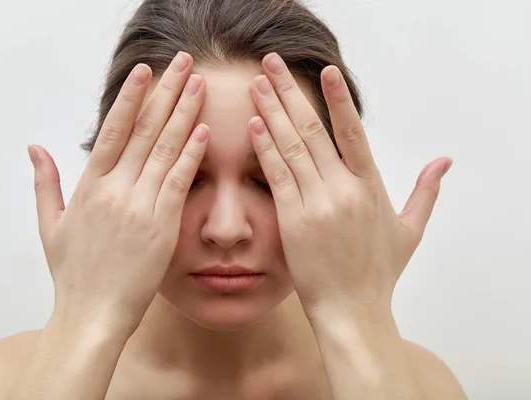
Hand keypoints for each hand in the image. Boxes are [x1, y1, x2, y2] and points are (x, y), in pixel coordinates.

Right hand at [27, 52, 208, 333]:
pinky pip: (179, 182)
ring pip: (164, 149)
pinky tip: (202, 130)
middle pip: (143, 130)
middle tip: (183, 64)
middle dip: (166, 93)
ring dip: (183, 114)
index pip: (112, 130)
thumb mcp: (50, 225)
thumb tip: (35, 147)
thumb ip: (45, 183)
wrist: (92, 314)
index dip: (131, 97)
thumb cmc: (73, 273)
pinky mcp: (162, 226)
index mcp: (89, 187)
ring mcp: (140, 207)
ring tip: (198, 84)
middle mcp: (115, 190)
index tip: (146, 72)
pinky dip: (191, 155)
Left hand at [248, 53, 451, 324]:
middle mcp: (344, 189)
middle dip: (289, 93)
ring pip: (292, 147)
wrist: (353, 311)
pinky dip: (264, 148)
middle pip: (313, 130)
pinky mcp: (293, 220)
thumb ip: (425, 192)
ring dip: (271, 112)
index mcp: (371, 187)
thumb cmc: (378, 273)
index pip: (353, 132)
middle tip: (271, 62)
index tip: (323, 71)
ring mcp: (317, 203)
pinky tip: (253, 125)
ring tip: (257, 84)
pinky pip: (277, 176)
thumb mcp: (409, 230)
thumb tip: (444, 162)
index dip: (337, 99)